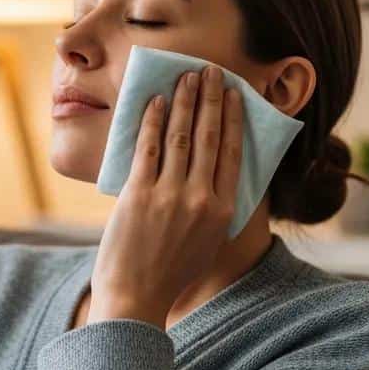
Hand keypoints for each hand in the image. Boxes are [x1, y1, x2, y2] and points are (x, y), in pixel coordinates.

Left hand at [89, 64, 243, 325]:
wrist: (136, 298)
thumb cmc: (169, 275)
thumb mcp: (205, 243)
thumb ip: (212, 209)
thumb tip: (212, 173)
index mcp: (222, 210)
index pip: (232, 152)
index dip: (232, 118)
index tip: (233, 94)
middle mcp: (201, 199)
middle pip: (209, 136)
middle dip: (210, 97)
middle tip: (211, 70)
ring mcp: (169, 196)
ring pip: (180, 136)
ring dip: (184, 100)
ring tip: (185, 76)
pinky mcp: (139, 195)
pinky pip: (148, 149)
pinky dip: (152, 121)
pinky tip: (155, 101)